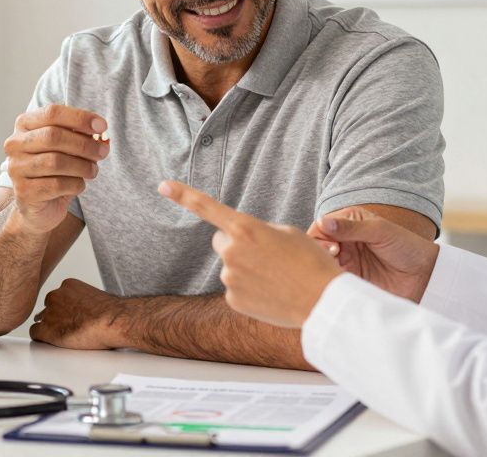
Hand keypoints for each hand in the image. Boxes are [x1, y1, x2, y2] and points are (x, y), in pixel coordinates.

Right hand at [4, 105, 108, 234]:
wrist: (40, 205)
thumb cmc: (56, 169)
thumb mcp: (68, 146)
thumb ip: (81, 135)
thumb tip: (100, 132)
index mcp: (24, 124)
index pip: (52, 113)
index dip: (79, 118)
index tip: (102, 126)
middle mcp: (15, 144)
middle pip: (53, 136)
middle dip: (84, 144)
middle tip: (103, 151)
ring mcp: (16, 168)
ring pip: (56, 162)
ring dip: (83, 166)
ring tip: (93, 170)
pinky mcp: (24, 191)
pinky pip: (57, 185)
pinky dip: (75, 184)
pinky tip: (78, 185)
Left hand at [29, 278, 122, 349]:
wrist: (112, 321)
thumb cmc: (111, 313)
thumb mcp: (96, 298)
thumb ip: (84, 301)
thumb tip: (87, 311)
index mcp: (68, 285)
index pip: (57, 296)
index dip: (63, 309)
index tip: (71, 316)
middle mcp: (55, 296)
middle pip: (47, 307)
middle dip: (55, 317)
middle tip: (68, 327)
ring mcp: (49, 312)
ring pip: (40, 320)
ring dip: (50, 328)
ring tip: (65, 336)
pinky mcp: (46, 329)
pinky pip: (35, 334)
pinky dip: (43, 339)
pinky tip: (54, 343)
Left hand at [158, 180, 342, 327]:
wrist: (324, 301)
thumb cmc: (311, 262)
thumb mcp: (287, 233)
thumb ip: (258, 231)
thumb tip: (244, 242)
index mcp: (245, 228)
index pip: (206, 206)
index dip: (182, 194)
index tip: (162, 185)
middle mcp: (231, 252)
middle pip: (223, 241)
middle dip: (238, 244)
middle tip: (267, 255)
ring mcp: (229, 278)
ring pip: (231, 266)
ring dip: (247, 268)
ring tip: (276, 276)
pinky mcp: (232, 300)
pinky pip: (236, 287)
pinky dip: (250, 289)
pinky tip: (271, 292)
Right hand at [311, 208, 439, 303]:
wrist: (425, 276)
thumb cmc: (407, 247)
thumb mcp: (380, 232)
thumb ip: (351, 227)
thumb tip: (323, 221)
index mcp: (349, 222)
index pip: (321, 226)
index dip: (320, 236)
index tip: (333, 247)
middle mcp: (344, 240)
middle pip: (316, 245)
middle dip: (319, 251)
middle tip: (333, 257)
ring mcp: (346, 260)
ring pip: (321, 263)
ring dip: (324, 266)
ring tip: (337, 271)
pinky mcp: (349, 279)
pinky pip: (331, 279)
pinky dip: (330, 280)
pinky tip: (339, 282)